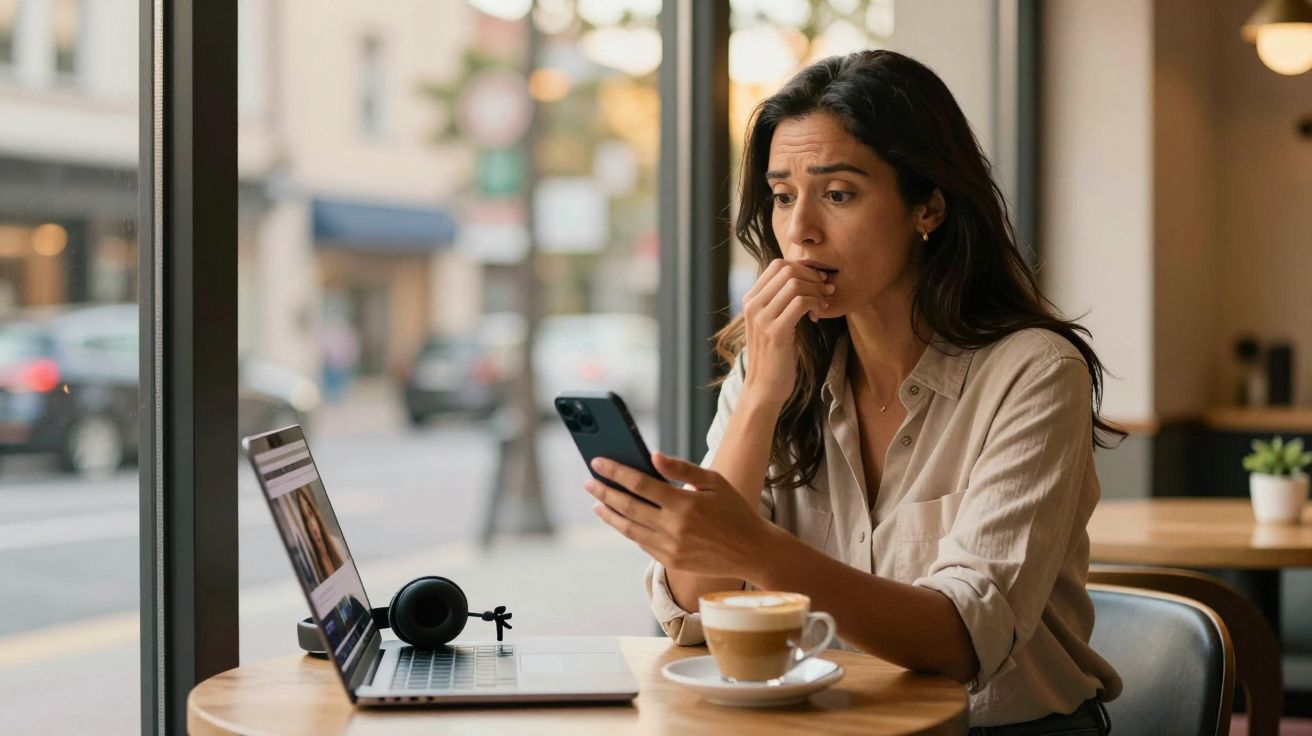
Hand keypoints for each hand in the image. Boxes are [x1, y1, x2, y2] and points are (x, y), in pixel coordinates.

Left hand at [584, 452, 772, 578]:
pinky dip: (628, 530)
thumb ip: (682, 469)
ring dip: (610, 515)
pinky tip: (620, 520)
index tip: (597, 462)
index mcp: (684, 504)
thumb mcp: (714, 482)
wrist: (752, 551)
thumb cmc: (734, 511)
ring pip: (629, 529)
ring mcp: (670, 548)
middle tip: (588, 482)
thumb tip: (653, 456)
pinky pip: (642, 543)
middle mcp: (674, 528)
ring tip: (596, 503)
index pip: (639, 484)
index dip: (615, 472)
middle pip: (628, 507)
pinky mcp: (671, 561)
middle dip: (604, 492)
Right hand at [741, 259, 834, 400]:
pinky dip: (815, 304)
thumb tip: (806, 279)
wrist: (764, 388)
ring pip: (795, 284)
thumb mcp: (774, 323)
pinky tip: (818, 316)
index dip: (803, 269)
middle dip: (813, 278)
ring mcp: (762, 318)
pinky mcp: (775, 332)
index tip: (817, 283)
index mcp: (751, 299)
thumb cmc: (775, 356)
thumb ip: (782, 302)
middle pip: (787, 270)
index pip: (778, 265)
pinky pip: (800, 303)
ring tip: (823, 305)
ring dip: (816, 291)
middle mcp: (753, 305)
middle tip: (825, 292)